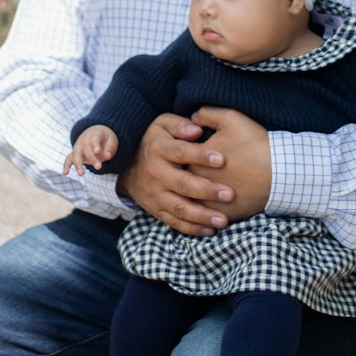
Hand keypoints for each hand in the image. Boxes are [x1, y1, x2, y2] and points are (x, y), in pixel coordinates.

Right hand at [63, 125, 118, 174]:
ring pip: (76, 154)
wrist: (97, 134)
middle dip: (91, 158)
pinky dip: (66, 165)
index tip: (97, 151)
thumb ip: (110, 148)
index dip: (95, 144)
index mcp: (94, 133)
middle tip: (99, 167)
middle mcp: (84, 139)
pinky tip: (65, 173)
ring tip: (81, 174)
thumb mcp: (112, 141)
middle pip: (85, 148)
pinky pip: (69, 159)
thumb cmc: (105, 139)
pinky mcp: (75, 154)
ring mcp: (78, 146)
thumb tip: (108, 156)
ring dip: (78, 164)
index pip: (94, 138)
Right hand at [117, 113, 235, 236]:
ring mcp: (156, 195)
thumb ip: (180, 125)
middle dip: (207, 191)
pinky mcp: (157, 210)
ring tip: (223, 220)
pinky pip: (174, 222)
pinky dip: (191, 229)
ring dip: (202, 216)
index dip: (201, 156)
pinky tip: (210, 231)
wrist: (126, 167)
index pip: (181, 153)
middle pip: (183, 184)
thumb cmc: (154, 141)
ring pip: (179, 208)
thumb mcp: (162, 125)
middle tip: (229, 194)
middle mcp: (156, 174)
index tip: (222, 159)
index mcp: (159, 150)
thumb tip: (197, 130)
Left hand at [188, 107, 270, 222]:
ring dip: (192, 199)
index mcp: (194, 162)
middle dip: (184, 177)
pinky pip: (207, 219)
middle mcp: (197, 186)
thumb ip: (206, 114)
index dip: (183, 155)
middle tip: (185, 173)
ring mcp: (209, 204)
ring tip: (195, 193)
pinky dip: (206, 215)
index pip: (178, 159)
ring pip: (192, 203)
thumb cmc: (254, 143)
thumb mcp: (230, 118)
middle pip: (182, 182)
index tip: (187, 152)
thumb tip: (191, 118)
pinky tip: (208, 209)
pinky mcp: (222, 216)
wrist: (279, 171)